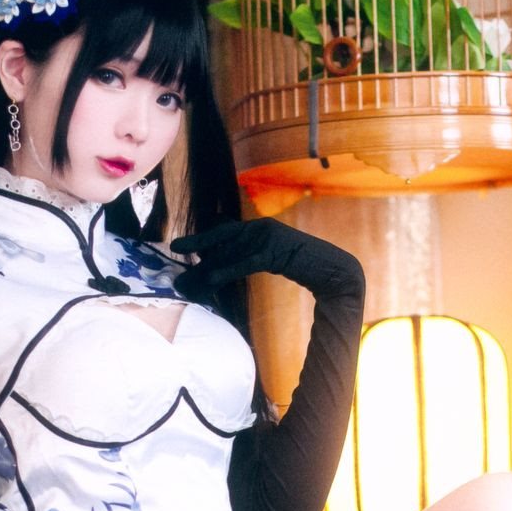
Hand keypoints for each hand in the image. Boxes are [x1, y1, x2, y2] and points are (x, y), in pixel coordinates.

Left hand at [171, 218, 362, 300]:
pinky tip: (210, 280)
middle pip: (221, 240)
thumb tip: (229, 269)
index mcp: (261, 228)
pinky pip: (244, 263)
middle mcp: (261, 228)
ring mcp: (269, 237)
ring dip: (206, 270)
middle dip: (197, 251)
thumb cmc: (308, 268)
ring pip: (229, 253)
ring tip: (186, 282)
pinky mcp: (276, 252)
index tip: (178, 246)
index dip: (202, 239)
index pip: (225, 231)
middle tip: (174, 258)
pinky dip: (225, 271)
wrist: (337, 271)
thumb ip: (255, 259)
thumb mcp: (276, 261)